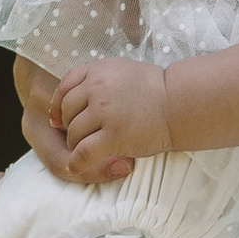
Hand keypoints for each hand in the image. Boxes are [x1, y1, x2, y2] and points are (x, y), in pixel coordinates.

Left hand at [55, 58, 172, 179]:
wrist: (179, 103)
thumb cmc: (155, 89)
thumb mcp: (122, 71)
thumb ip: (97, 80)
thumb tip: (69, 101)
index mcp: (99, 71)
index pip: (65, 86)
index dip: (58, 105)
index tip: (58, 119)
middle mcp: (98, 88)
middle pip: (67, 112)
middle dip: (69, 126)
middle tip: (79, 136)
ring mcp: (105, 112)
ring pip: (73, 133)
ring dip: (76, 145)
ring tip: (88, 149)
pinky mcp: (113, 135)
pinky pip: (84, 152)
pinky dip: (77, 162)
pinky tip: (77, 166)